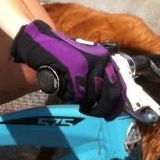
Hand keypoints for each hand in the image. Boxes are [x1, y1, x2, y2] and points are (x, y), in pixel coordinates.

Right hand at [11, 19, 125, 118]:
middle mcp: (99, 61)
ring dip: (80, 100)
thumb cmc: (62, 55)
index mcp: (105, 58)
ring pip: (90, 97)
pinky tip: (62, 88)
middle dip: (100, 108)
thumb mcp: (86, 62)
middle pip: (108, 95)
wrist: (41, 45)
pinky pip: (74, 96)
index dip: (116, 104)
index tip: (110, 115)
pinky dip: (68, 96)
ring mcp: (86, 67)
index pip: (119, 87)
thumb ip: (99, 76)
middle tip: (92, 113)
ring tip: (71, 93)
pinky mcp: (72, 73)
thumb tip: (111, 100)